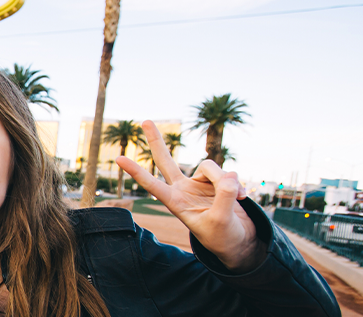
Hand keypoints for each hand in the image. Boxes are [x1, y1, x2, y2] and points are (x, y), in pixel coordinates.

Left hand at [116, 120, 265, 272]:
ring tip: (237, 199)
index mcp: (176, 202)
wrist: (238, 241)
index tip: (118, 158)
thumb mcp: (222, 220)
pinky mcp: (217, 181)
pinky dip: (238, 185)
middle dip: (156, 141)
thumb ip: (225, 196)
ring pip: (210, 167)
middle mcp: (184, 189)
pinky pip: (228, 173)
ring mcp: (199, 183)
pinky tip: (244, 198)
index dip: (136, 172)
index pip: (152, 185)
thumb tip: (230, 174)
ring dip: (226, 181)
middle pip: (166, 160)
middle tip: (145, 121)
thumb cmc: (223, 236)